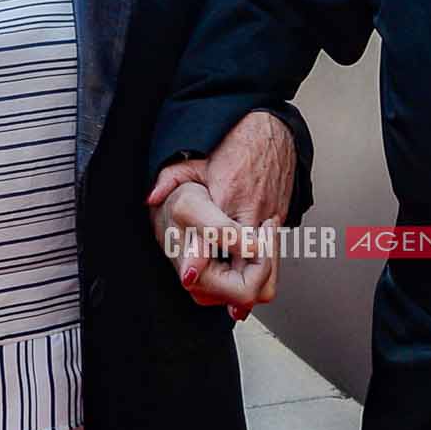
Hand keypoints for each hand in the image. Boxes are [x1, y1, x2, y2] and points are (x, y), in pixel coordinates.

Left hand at [147, 111, 296, 319]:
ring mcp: (271, 221)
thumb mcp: (196, 159)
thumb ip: (170, 179)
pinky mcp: (279, 223)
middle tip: (209, 296)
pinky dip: (260, 276)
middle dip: (230, 290)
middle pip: (254, 272)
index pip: (222, 242)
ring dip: (247, 289)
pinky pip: (275, 261)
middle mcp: (254, 215)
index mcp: (230, 201)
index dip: (206, 266)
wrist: (271, 131)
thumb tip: (150, 198)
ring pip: (269, 274)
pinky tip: (241, 282)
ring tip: (226, 298)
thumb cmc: (236, 145)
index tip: (191, 276)